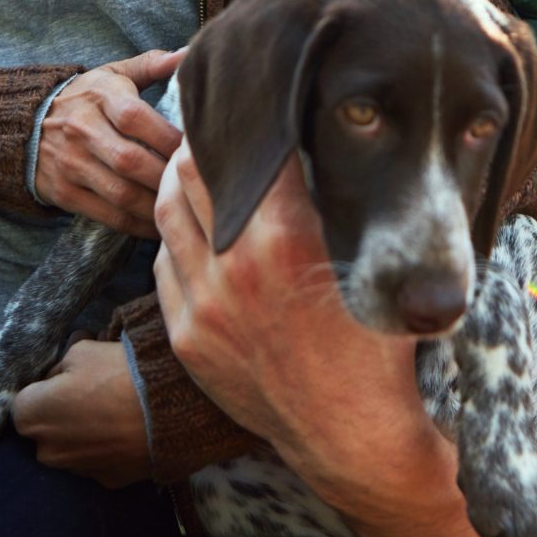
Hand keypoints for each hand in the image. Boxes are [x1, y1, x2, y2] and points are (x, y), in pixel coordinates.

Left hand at [11, 338, 150, 487]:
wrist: (171, 410)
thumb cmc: (118, 374)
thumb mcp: (82, 350)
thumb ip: (61, 363)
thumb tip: (60, 372)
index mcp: (32, 416)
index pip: (23, 401)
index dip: (44, 386)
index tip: (67, 377)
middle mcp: (47, 451)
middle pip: (46, 428)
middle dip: (60, 412)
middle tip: (92, 392)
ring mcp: (77, 470)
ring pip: (72, 446)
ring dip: (83, 432)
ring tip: (115, 410)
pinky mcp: (107, 480)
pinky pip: (99, 459)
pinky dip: (107, 447)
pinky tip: (128, 429)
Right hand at [35, 50, 183, 234]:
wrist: (22, 124)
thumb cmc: (86, 98)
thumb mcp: (112, 74)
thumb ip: (152, 64)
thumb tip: (189, 54)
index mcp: (100, 97)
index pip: (136, 118)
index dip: (168, 137)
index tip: (195, 151)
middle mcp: (83, 130)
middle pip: (131, 161)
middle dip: (166, 177)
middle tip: (194, 186)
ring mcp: (71, 164)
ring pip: (121, 193)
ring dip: (156, 205)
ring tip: (183, 208)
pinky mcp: (64, 193)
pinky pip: (107, 215)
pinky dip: (137, 224)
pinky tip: (159, 224)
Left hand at [154, 145, 465, 536]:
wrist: (350, 433)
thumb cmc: (373, 346)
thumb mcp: (367, 262)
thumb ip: (333, 205)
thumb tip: (310, 145)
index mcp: (287, 236)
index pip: (251, 151)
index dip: (250, 119)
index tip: (253, 103)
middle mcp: (237, 263)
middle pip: (194, 171)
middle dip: (204, 142)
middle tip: (213, 126)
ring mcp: (204, 301)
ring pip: (168, 213)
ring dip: (179, 184)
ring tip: (194, 168)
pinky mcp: (187, 334)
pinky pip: (163, 266)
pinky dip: (175, 238)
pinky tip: (194, 231)